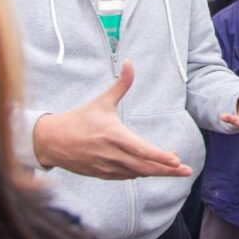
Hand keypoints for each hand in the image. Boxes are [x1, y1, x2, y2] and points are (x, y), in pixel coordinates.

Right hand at [33, 60, 192, 179]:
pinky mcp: (103, 174)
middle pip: (145, 167)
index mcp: (114, 136)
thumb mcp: (102, 101)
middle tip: (186, 170)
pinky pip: (127, 176)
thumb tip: (130, 62)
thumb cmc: (79, 119)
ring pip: (137, 173)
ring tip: (174, 167)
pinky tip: (151, 168)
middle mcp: (112, 155)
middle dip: (168, 170)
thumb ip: (121, 84)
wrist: (52, 141)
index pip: (142, 150)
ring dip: (156, 171)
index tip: (177, 160)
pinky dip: (141, 172)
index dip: (161, 157)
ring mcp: (107, 168)